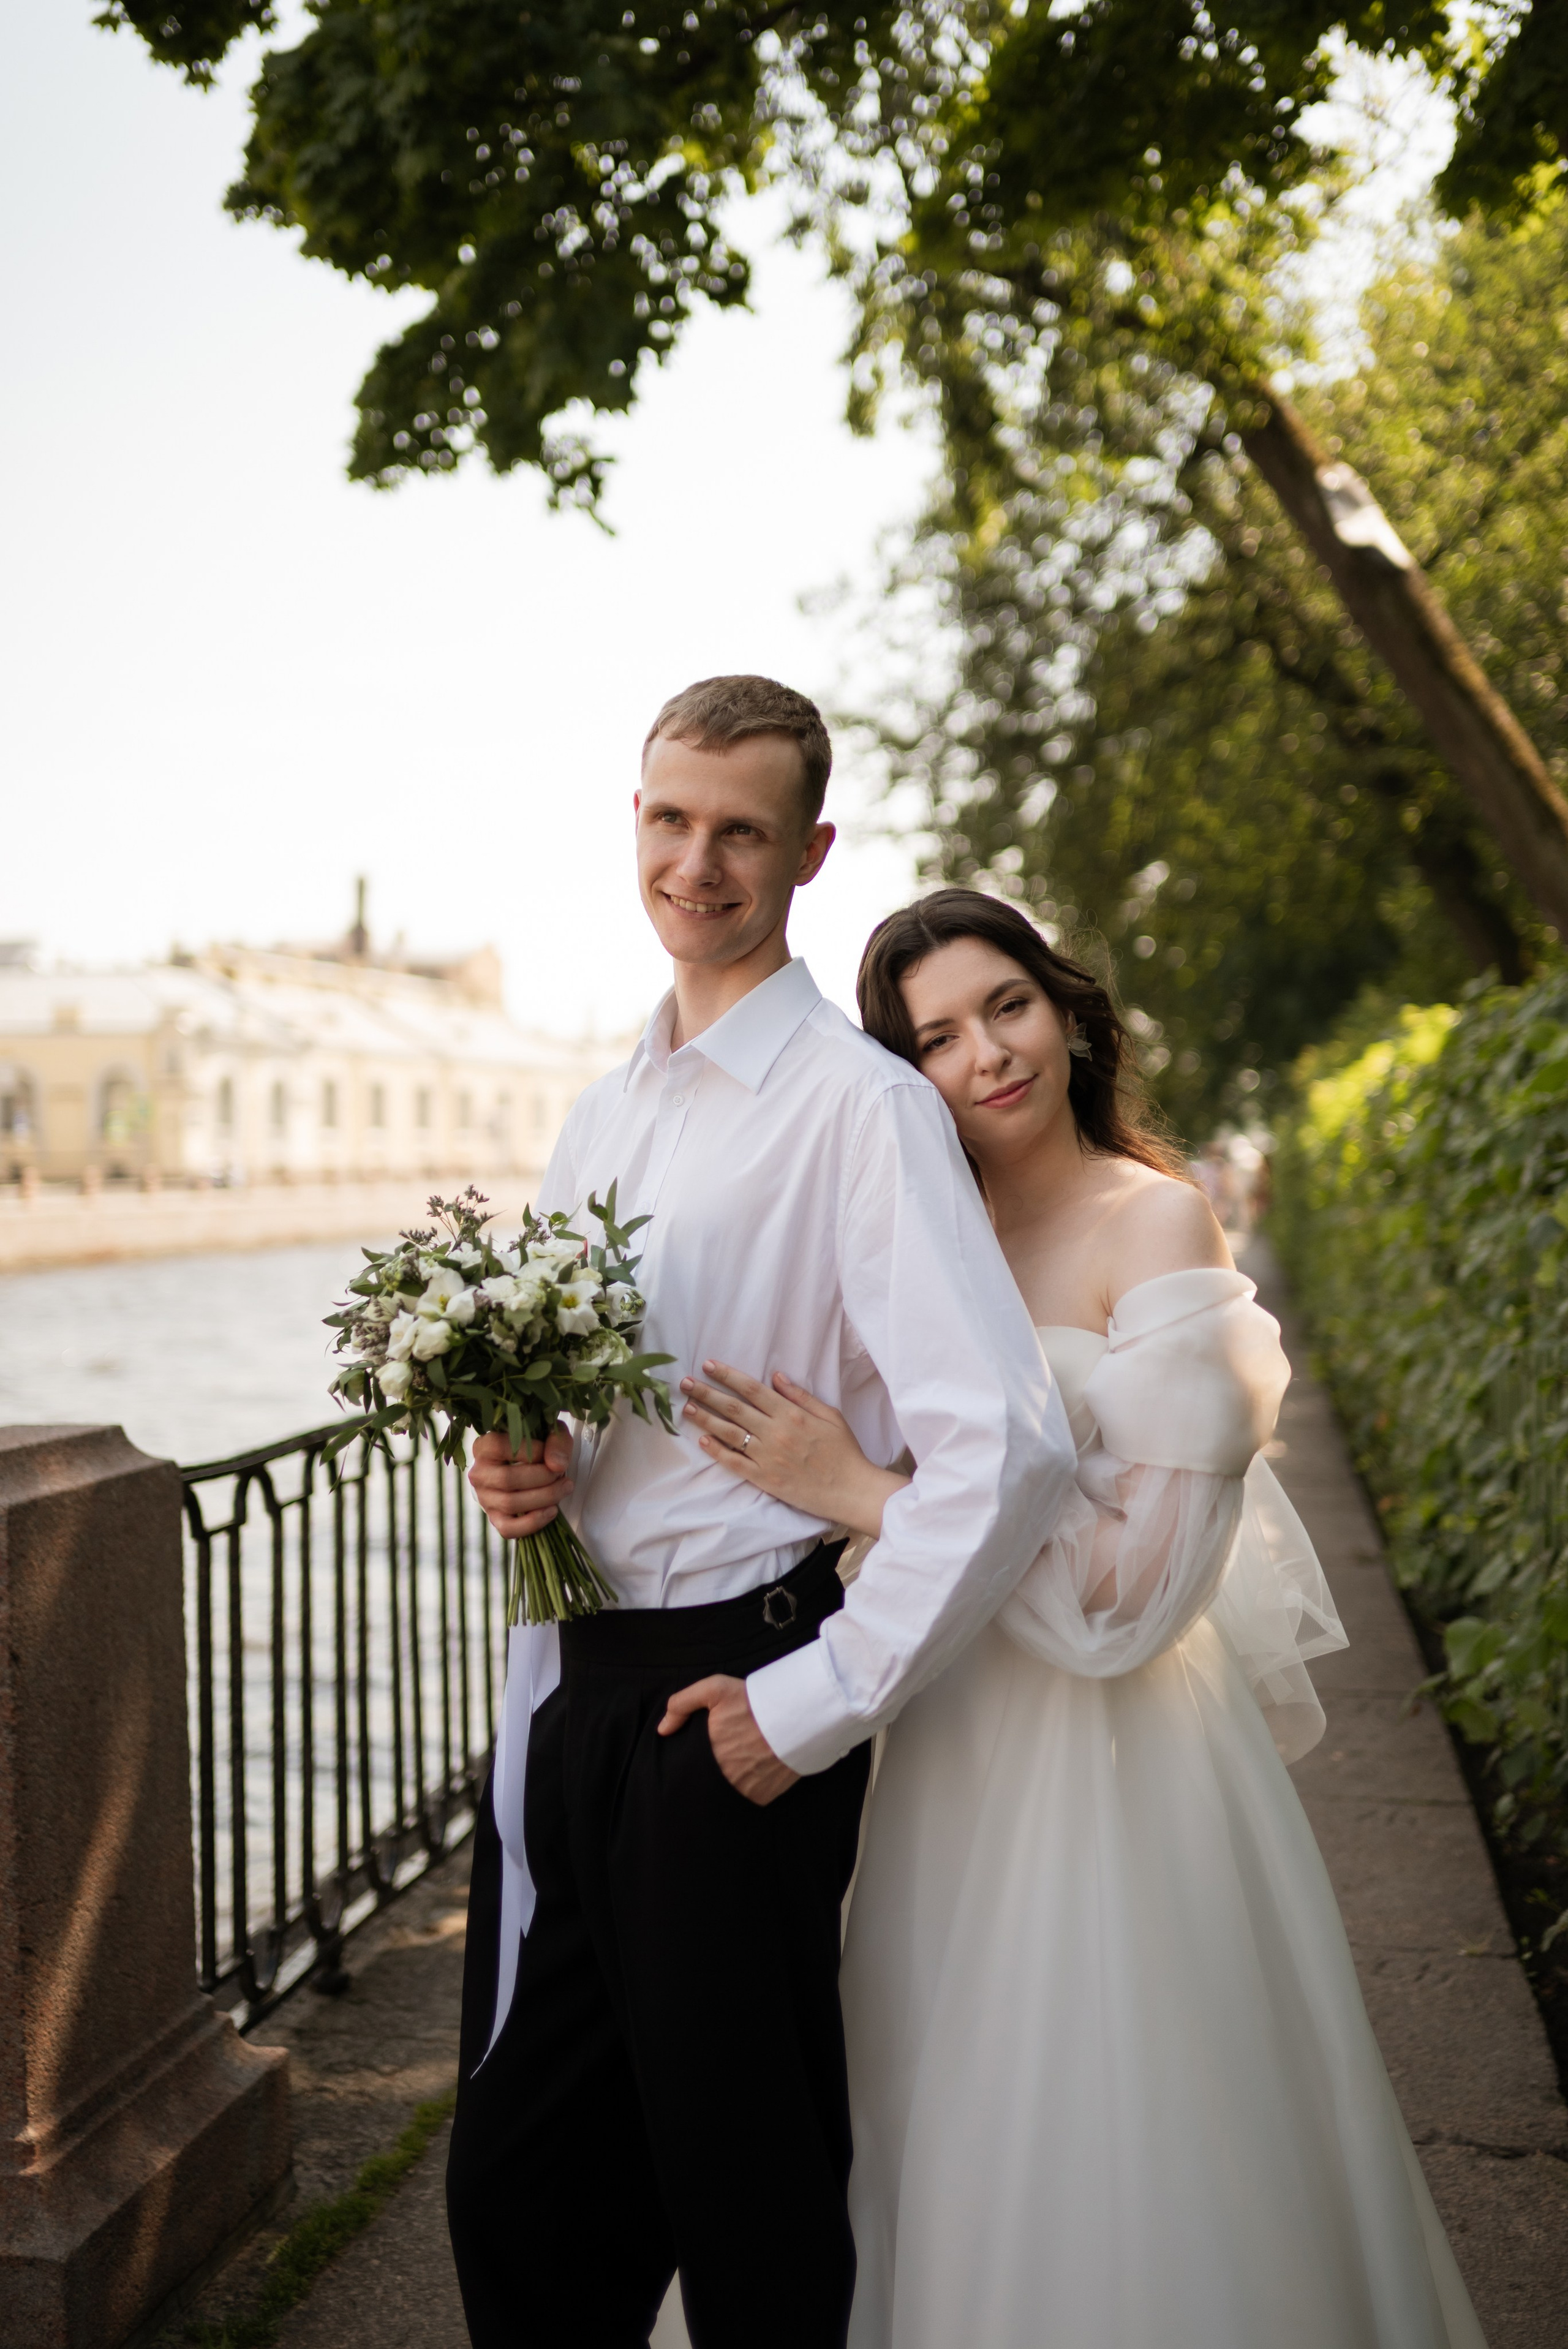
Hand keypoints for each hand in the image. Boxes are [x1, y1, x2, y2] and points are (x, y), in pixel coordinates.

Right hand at [468, 1422, 572, 1539]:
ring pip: (510, 1503)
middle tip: (562, 1475)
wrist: (527, 1468)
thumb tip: (557, 1465)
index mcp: (484, 1446)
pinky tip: (552, 1511)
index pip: (502, 1448)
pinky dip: (533, 1522)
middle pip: (508, 1479)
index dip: (533, 1451)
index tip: (550, 1454)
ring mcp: (484, 1498)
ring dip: (544, 1498)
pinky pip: (508, 1528)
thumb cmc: (536, 1447)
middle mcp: (478, 1473)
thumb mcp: (549, 1434)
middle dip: (543, 1478)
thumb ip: (555, 1442)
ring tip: (564, 1488)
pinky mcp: (494, 1518)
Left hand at [658, 1674, 798, 1804]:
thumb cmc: (755, 1701)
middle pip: (705, 1779)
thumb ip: (682, 1704)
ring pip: (725, 1790)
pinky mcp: (761, 1798)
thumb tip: (662, 1729)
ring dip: (728, 1781)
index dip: (691, 1758)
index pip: (687, 1766)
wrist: (798, 1716)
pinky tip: (755, 1770)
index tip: (702, 1749)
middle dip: (709, 1771)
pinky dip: (748, 1787)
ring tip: (740, 1762)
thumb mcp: (715, 1689)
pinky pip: (747, 1797)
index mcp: (707, 1752)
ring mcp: (742, 1790)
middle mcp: (721, 1776)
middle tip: (724, 1755)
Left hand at [681, 1361, 909, 1541]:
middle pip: (734, 1408)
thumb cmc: (844, 1451)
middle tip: (685, 1383)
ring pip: (729, 1433)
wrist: (850, 1489)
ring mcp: (767, 1457)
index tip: (708, 1365)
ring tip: (687, 1408)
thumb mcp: (830, 1415)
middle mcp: (775, 1432)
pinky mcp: (765, 1479)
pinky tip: (703, 1441)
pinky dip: (717, 1451)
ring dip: (705, 1419)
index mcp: (791, 1414)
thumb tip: (776, 1376)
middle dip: (707, 1393)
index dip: (728, 1376)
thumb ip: (800, 1396)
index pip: (752, 1389)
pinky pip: (735, 1463)